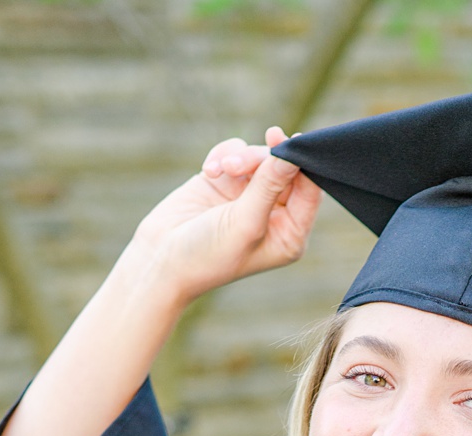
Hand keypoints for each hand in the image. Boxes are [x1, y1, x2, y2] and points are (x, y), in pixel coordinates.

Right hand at [126, 129, 321, 304]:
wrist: (161, 258)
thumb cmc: (209, 254)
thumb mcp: (245, 221)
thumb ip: (269, 186)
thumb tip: (293, 154)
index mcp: (290, 233)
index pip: (310, 192)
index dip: (305, 165)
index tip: (294, 141)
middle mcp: (275, 214)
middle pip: (285, 170)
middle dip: (264, 161)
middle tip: (239, 163)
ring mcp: (249, 196)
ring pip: (259, 158)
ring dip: (240, 159)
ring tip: (222, 169)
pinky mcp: (225, 181)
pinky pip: (234, 153)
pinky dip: (222, 156)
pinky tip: (209, 171)